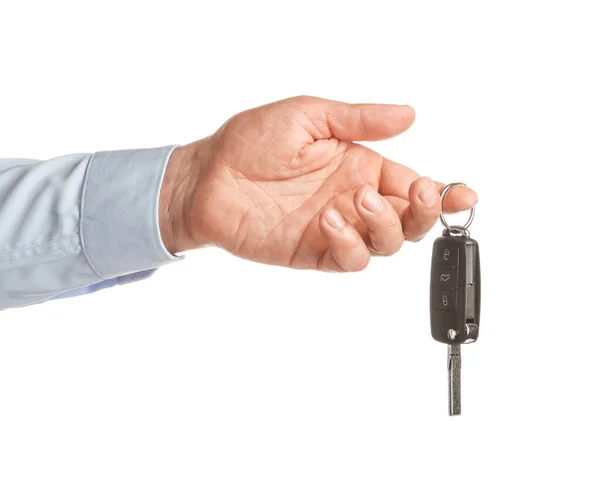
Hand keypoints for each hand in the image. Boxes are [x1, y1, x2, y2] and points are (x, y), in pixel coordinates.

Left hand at [159, 96, 476, 271]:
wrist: (209, 176)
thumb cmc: (251, 142)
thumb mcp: (309, 116)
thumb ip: (360, 120)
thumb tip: (408, 114)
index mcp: (359, 166)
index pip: (411, 183)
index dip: (441, 192)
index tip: (463, 194)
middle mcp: (353, 199)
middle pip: (408, 219)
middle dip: (422, 211)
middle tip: (416, 193)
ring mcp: (336, 228)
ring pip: (385, 244)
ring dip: (384, 225)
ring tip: (355, 199)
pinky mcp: (314, 251)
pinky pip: (349, 260)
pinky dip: (351, 244)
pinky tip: (330, 220)